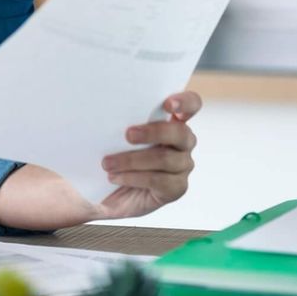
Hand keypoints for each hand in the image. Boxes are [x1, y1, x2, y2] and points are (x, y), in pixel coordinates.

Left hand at [94, 90, 200, 220]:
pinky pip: (158, 180)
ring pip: (165, 158)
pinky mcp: (176, 188)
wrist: (108, 193)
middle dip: (154, 132)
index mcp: (172, 121)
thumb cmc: (114, 156)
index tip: (167, 104)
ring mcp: (183, 166)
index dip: (185, 102)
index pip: (191, 104)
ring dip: (132, 160)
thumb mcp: (116, 137)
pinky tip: (114, 177)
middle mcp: (183, 142)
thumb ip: (121, 122)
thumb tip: (105, 109)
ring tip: (107, 163)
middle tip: (128, 135)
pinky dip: (132, 177)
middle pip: (180, 133)